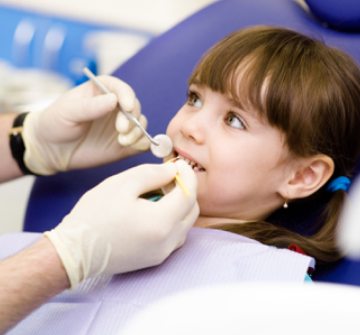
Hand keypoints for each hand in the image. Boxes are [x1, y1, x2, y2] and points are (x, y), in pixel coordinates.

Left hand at [22, 75, 149, 174]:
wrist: (51, 150)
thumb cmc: (55, 124)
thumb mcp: (68, 112)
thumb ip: (90, 106)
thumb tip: (114, 99)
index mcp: (102, 92)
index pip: (121, 89)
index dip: (127, 96)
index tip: (126, 106)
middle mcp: (115, 108)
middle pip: (135, 108)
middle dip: (132, 118)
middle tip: (121, 130)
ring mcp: (121, 127)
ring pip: (141, 125)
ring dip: (137, 132)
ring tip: (122, 141)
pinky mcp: (125, 145)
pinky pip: (141, 143)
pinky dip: (142, 144)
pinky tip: (130, 147)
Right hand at [44, 160, 198, 287]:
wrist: (74, 251)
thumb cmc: (94, 215)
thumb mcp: (122, 184)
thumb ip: (153, 174)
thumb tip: (173, 171)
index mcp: (162, 222)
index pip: (189, 194)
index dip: (188, 175)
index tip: (179, 165)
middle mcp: (167, 242)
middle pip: (192, 210)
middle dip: (185, 190)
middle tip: (167, 178)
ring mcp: (162, 253)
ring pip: (185, 224)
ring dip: (179, 205)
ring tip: (158, 194)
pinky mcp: (155, 259)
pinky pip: (174, 236)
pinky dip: (171, 220)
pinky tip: (153, 211)